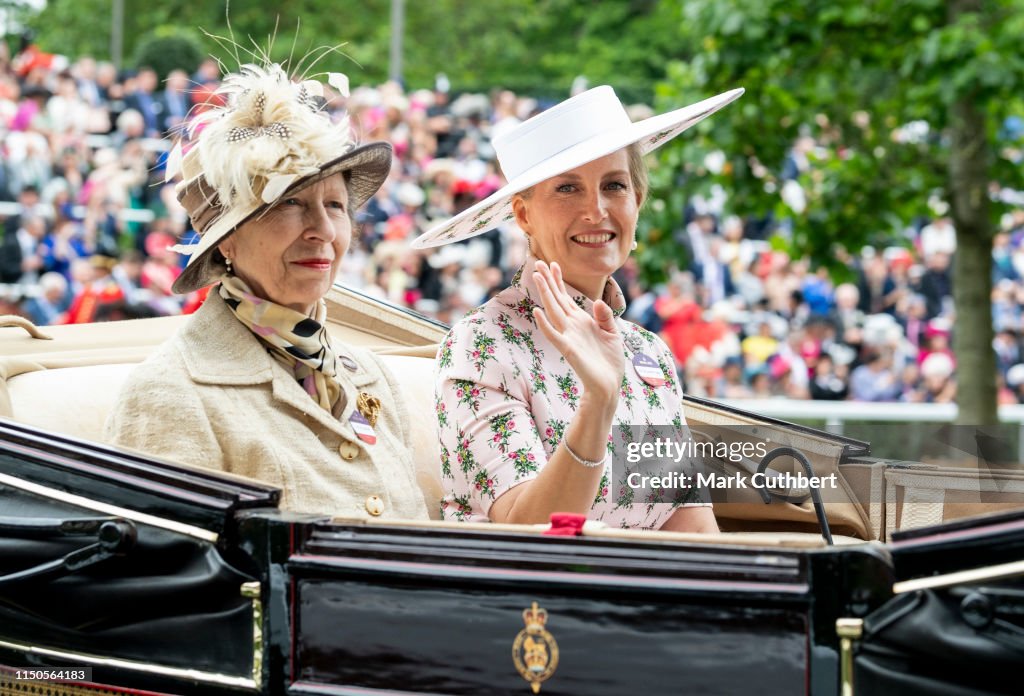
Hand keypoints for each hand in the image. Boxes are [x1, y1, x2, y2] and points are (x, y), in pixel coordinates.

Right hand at [532, 260, 623, 401]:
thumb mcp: (613, 333)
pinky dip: (545, 324)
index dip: (559, 281)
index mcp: (582, 321)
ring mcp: (568, 336)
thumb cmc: (610, 361)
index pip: (566, 297)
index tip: (553, 264)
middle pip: (556, 299)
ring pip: (553, 311)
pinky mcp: (568, 349)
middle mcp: (572, 326)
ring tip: (537, 277)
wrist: (609, 384)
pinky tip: (537, 312)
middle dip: (548, 281)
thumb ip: (605, 316)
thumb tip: (597, 301)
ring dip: (545, 294)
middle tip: (538, 263)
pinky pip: (554, 335)